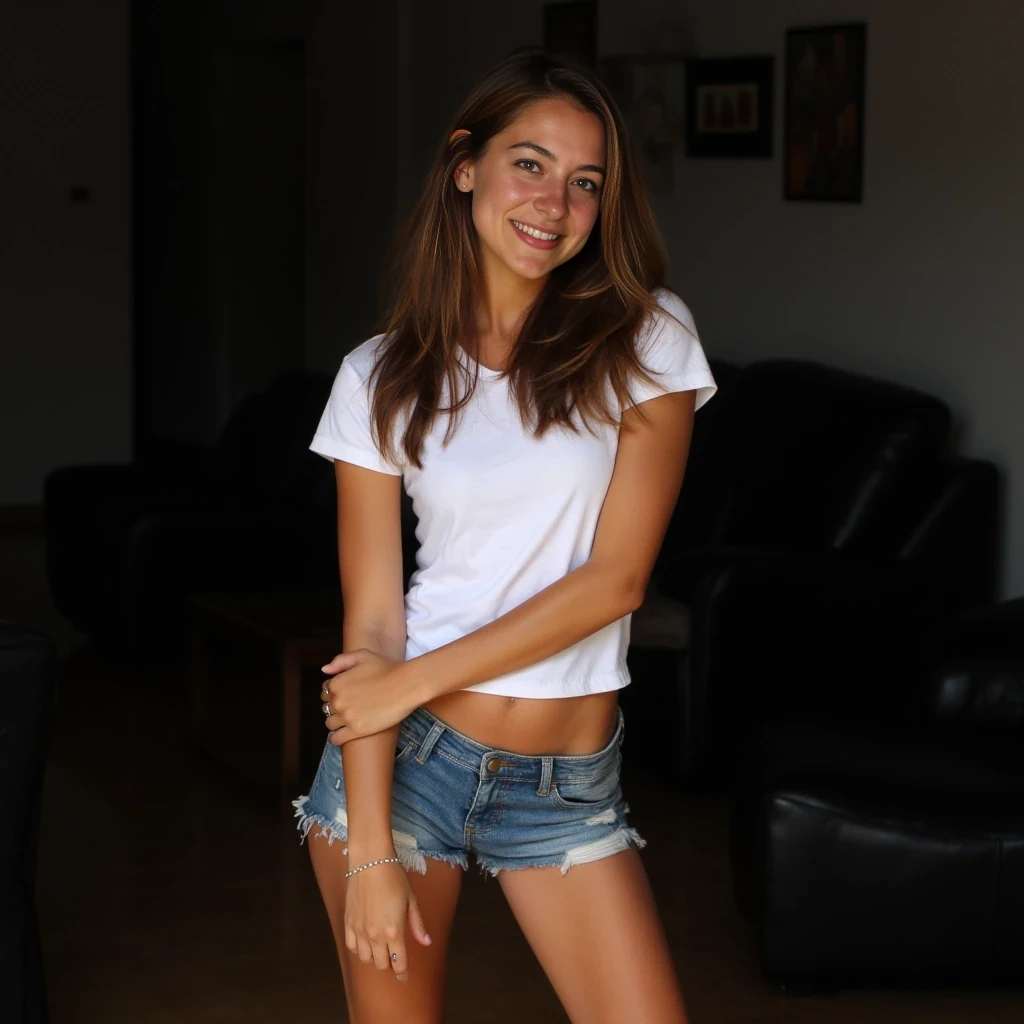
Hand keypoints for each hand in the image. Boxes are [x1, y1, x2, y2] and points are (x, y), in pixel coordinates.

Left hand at [321, 649, 417, 744]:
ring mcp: (347, 717)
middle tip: (350, 706)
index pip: (325, 692)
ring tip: (348, 720)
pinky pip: (336, 738)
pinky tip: (342, 734)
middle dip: (336, 707)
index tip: (345, 695)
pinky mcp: (357, 730)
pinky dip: (336, 737)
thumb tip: (324, 670)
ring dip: (336, 722)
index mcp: (336, 683)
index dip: (334, 693)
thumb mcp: (363, 656)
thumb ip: (340, 661)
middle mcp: (338, 701)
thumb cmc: (387, 669)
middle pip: (327, 708)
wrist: (406, 686)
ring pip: (330, 723)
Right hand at [344, 858, 431, 982]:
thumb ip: (417, 924)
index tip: (404, 978)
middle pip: (382, 964)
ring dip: (374, 957)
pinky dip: (359, 949)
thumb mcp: (411, 900)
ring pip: (366, 959)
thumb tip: (426, 943)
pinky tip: (366, 942)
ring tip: (380, 949)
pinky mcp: (348, 923)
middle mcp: (375, 935)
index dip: (403, 974)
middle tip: (394, 959)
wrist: (370, 861)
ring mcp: (360, 930)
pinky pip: (352, 947)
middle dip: (390, 965)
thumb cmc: (394, 877)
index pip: (399, 963)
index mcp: (394, 931)